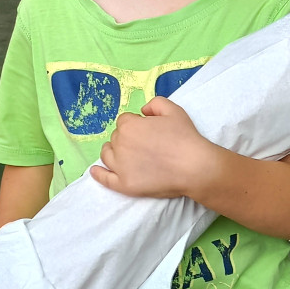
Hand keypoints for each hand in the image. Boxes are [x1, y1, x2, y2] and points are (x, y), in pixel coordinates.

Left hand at [90, 97, 211, 198]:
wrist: (194, 166)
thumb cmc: (185, 137)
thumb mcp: (173, 110)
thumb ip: (154, 104)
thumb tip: (142, 112)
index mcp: (129, 126)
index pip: (124, 121)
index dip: (136, 124)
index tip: (148, 131)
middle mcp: (120, 145)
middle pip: (116, 138)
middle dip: (127, 138)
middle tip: (146, 145)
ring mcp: (120, 167)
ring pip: (108, 155)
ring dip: (113, 151)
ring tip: (124, 155)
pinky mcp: (124, 185)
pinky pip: (105, 179)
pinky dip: (98, 174)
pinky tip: (95, 171)